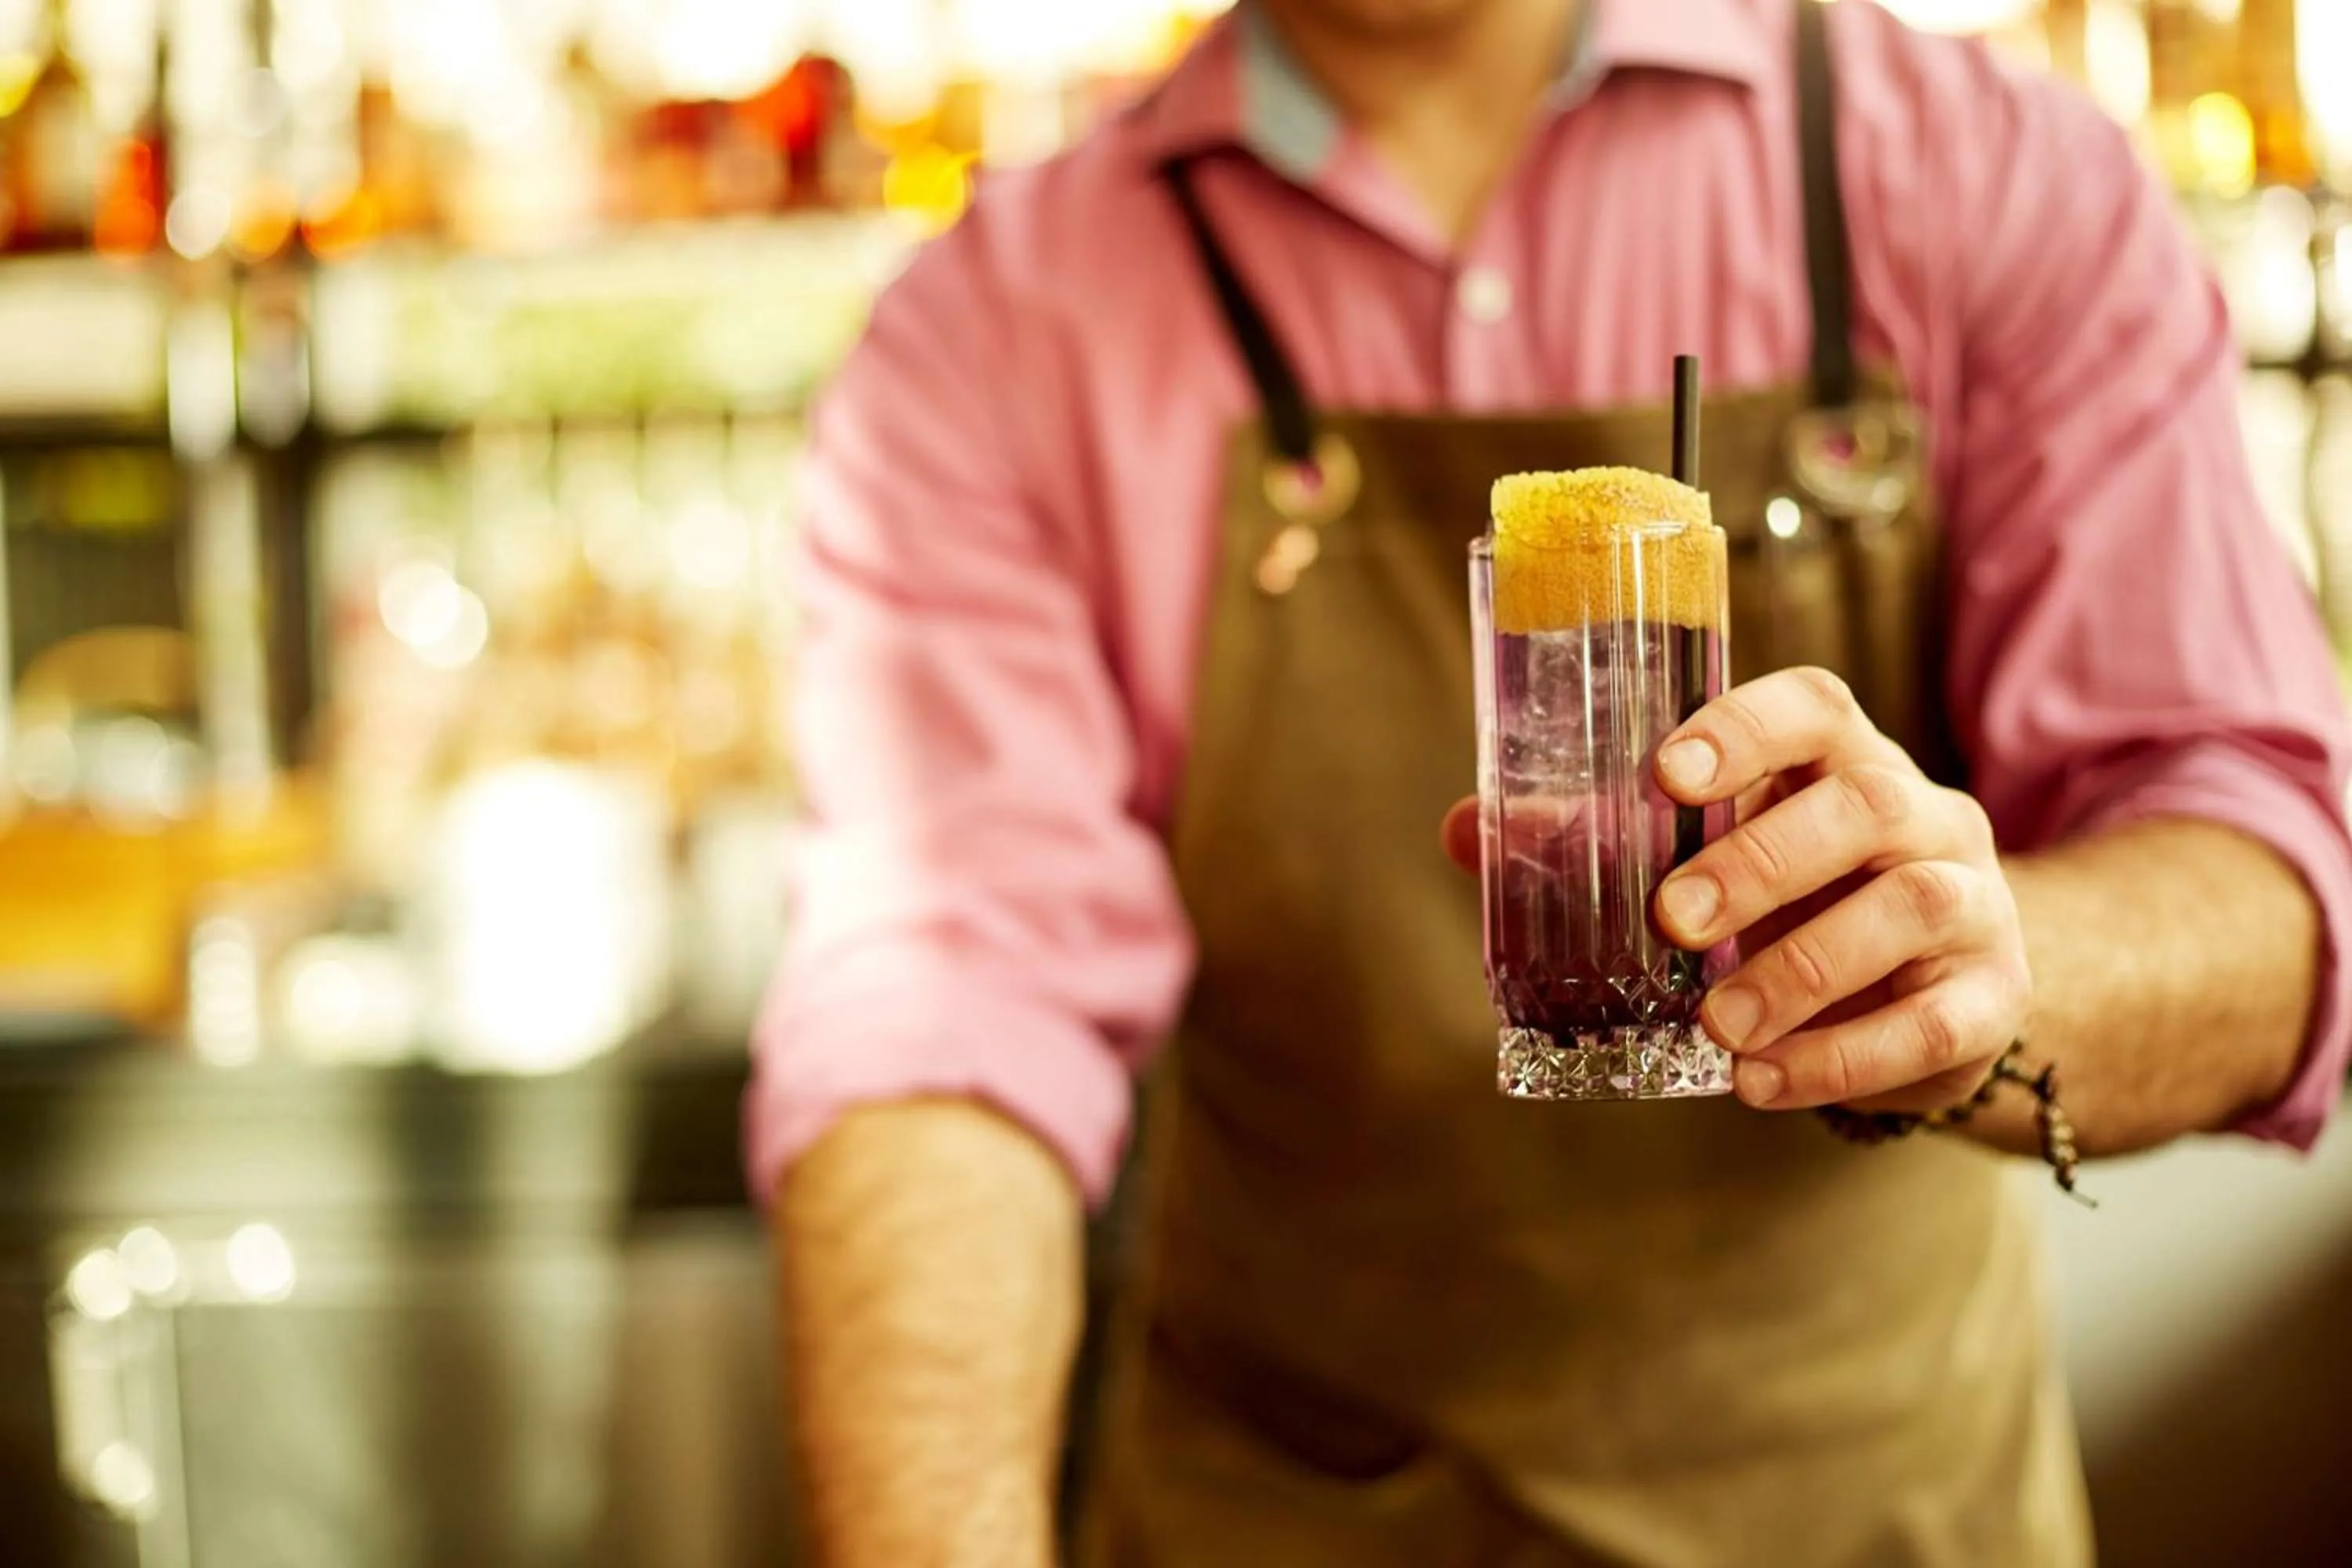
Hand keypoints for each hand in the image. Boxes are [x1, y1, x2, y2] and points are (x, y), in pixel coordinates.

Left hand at [1444, 667, 2030, 1114]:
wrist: (1937, 999)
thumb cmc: (1795, 909)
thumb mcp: (1710, 864)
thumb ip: (1596, 842)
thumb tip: (1466, 829)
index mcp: (1843, 762)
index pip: (1816, 707)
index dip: (1744, 729)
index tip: (1666, 774)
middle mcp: (1922, 815)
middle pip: (1864, 804)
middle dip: (1763, 859)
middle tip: (1672, 919)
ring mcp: (1972, 903)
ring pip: (1911, 907)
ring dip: (1803, 967)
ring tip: (1716, 1020)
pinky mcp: (1991, 998)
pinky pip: (1931, 1023)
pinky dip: (1840, 1057)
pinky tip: (1760, 1081)